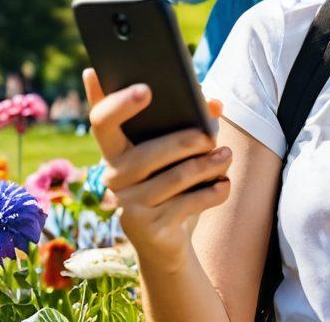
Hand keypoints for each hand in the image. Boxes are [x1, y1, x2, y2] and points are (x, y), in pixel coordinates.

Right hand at [83, 69, 228, 272]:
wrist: (166, 243)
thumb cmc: (175, 183)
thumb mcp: (183, 151)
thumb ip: (196, 122)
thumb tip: (215, 104)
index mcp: (116, 148)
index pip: (103, 120)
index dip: (117, 102)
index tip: (144, 87)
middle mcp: (112, 176)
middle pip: (150, 152)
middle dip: (187, 141)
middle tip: (211, 137)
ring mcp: (126, 205)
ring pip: (177, 176)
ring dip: (209, 165)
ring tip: (226, 156)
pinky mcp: (145, 229)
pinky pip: (187, 203)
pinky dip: (213, 191)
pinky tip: (224, 184)